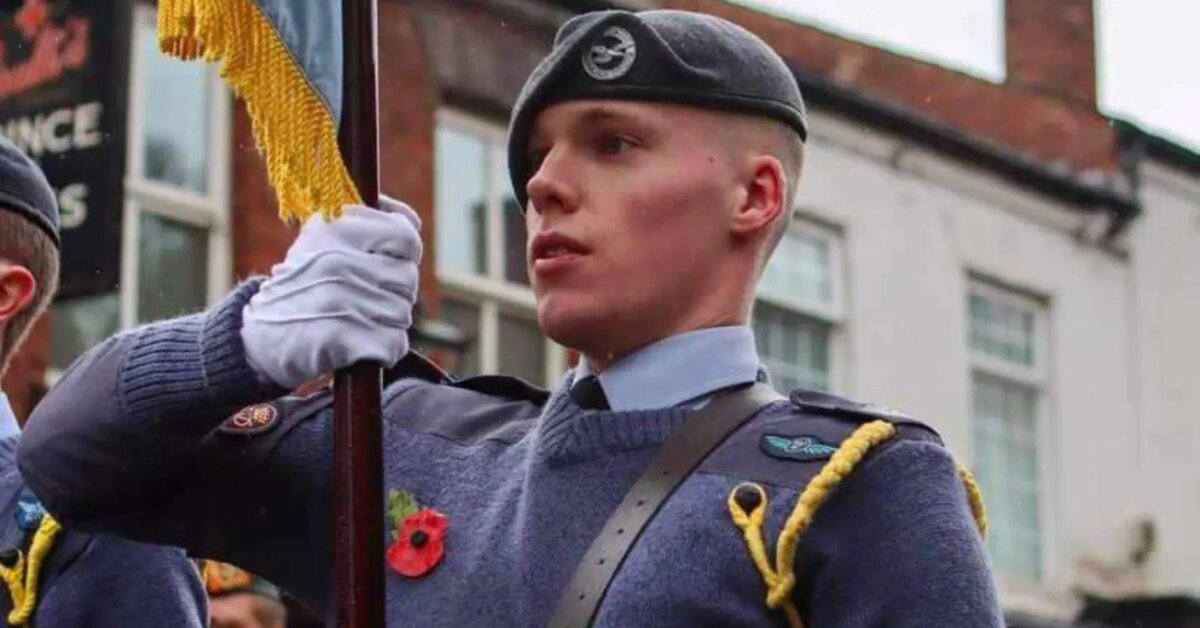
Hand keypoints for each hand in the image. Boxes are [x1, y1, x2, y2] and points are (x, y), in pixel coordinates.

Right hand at [241, 196, 421, 387]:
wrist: (260, 336)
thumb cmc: (303, 285)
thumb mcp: (321, 240)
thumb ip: (365, 225)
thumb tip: (408, 221)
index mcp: (335, 229)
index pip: (405, 235)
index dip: (406, 253)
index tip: (391, 261)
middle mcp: (337, 260)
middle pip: (407, 278)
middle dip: (395, 294)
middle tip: (366, 300)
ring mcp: (339, 298)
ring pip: (402, 313)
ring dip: (387, 324)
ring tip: (357, 321)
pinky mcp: (341, 336)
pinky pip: (394, 343)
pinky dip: (384, 350)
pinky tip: (361, 345)